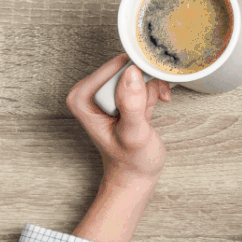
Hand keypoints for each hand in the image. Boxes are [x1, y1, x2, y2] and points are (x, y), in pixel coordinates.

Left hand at [68, 55, 171, 241]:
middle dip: (147, 79)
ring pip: (136, 70)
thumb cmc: (131, 161)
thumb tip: (132, 74)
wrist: (135, 175)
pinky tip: (159, 101)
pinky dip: (155, 88)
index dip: (138, 74)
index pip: (114, 67)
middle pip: (126, 66)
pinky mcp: (120, 95)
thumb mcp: (133, 135)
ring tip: (158, 103)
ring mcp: (106, 93)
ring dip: (153, 84)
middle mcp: (90, 91)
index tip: (153, 87)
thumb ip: (132, 105)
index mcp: (82, 97)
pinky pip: (141, 78)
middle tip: (156, 98)